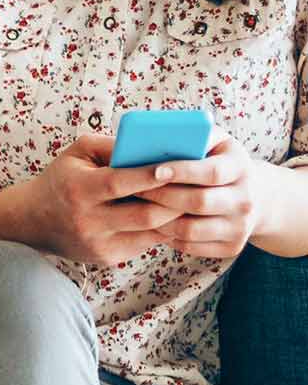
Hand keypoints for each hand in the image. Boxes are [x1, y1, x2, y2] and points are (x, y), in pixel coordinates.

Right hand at [9, 136, 187, 266]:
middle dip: (176, 200)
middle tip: (199, 185)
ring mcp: (98, 244)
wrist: (32, 222)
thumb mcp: (78, 153)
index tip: (175, 164)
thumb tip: (154, 143)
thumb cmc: (61, 180)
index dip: (149, 175)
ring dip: (175, 216)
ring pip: (151, 232)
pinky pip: (145, 243)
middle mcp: (88, 221)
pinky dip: (162, 228)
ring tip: (193, 199)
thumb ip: (113, 145)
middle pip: (145, 214)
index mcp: (79, 190)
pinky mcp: (107, 258)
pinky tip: (173, 214)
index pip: (120, 183)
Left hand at [139, 130, 263, 259]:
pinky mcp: (231, 247)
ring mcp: (241, 226)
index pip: (212, 172)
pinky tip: (153, 226)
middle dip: (162, 197)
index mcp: (242, 168)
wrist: (251, 194)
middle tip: (132, 191)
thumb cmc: (217, 162)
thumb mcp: (213, 143)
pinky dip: (168, 237)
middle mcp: (247, 199)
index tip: (154, 171)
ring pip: (190, 229)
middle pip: (199, 202)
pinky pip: (190, 246)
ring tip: (137, 210)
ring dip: (158, 221)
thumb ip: (193, 136)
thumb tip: (158, 137)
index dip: (182, 172)